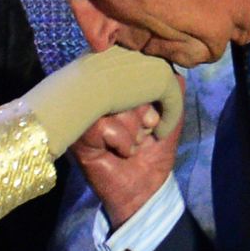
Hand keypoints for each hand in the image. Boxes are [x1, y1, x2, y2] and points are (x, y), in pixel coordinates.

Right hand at [72, 74, 184, 227]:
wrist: (145, 186)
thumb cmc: (153, 148)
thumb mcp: (170, 113)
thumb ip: (171, 85)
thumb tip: (168, 63)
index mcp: (115, 85)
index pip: (132, 71)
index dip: (147, 94)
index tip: (152, 116)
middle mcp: (96, 94)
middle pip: (125, 86)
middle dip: (143, 112)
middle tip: (144, 129)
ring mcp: (84, 113)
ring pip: (117, 107)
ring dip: (133, 131)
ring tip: (132, 142)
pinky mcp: (78, 135)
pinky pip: (107, 127)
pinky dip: (123, 143)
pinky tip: (119, 153)